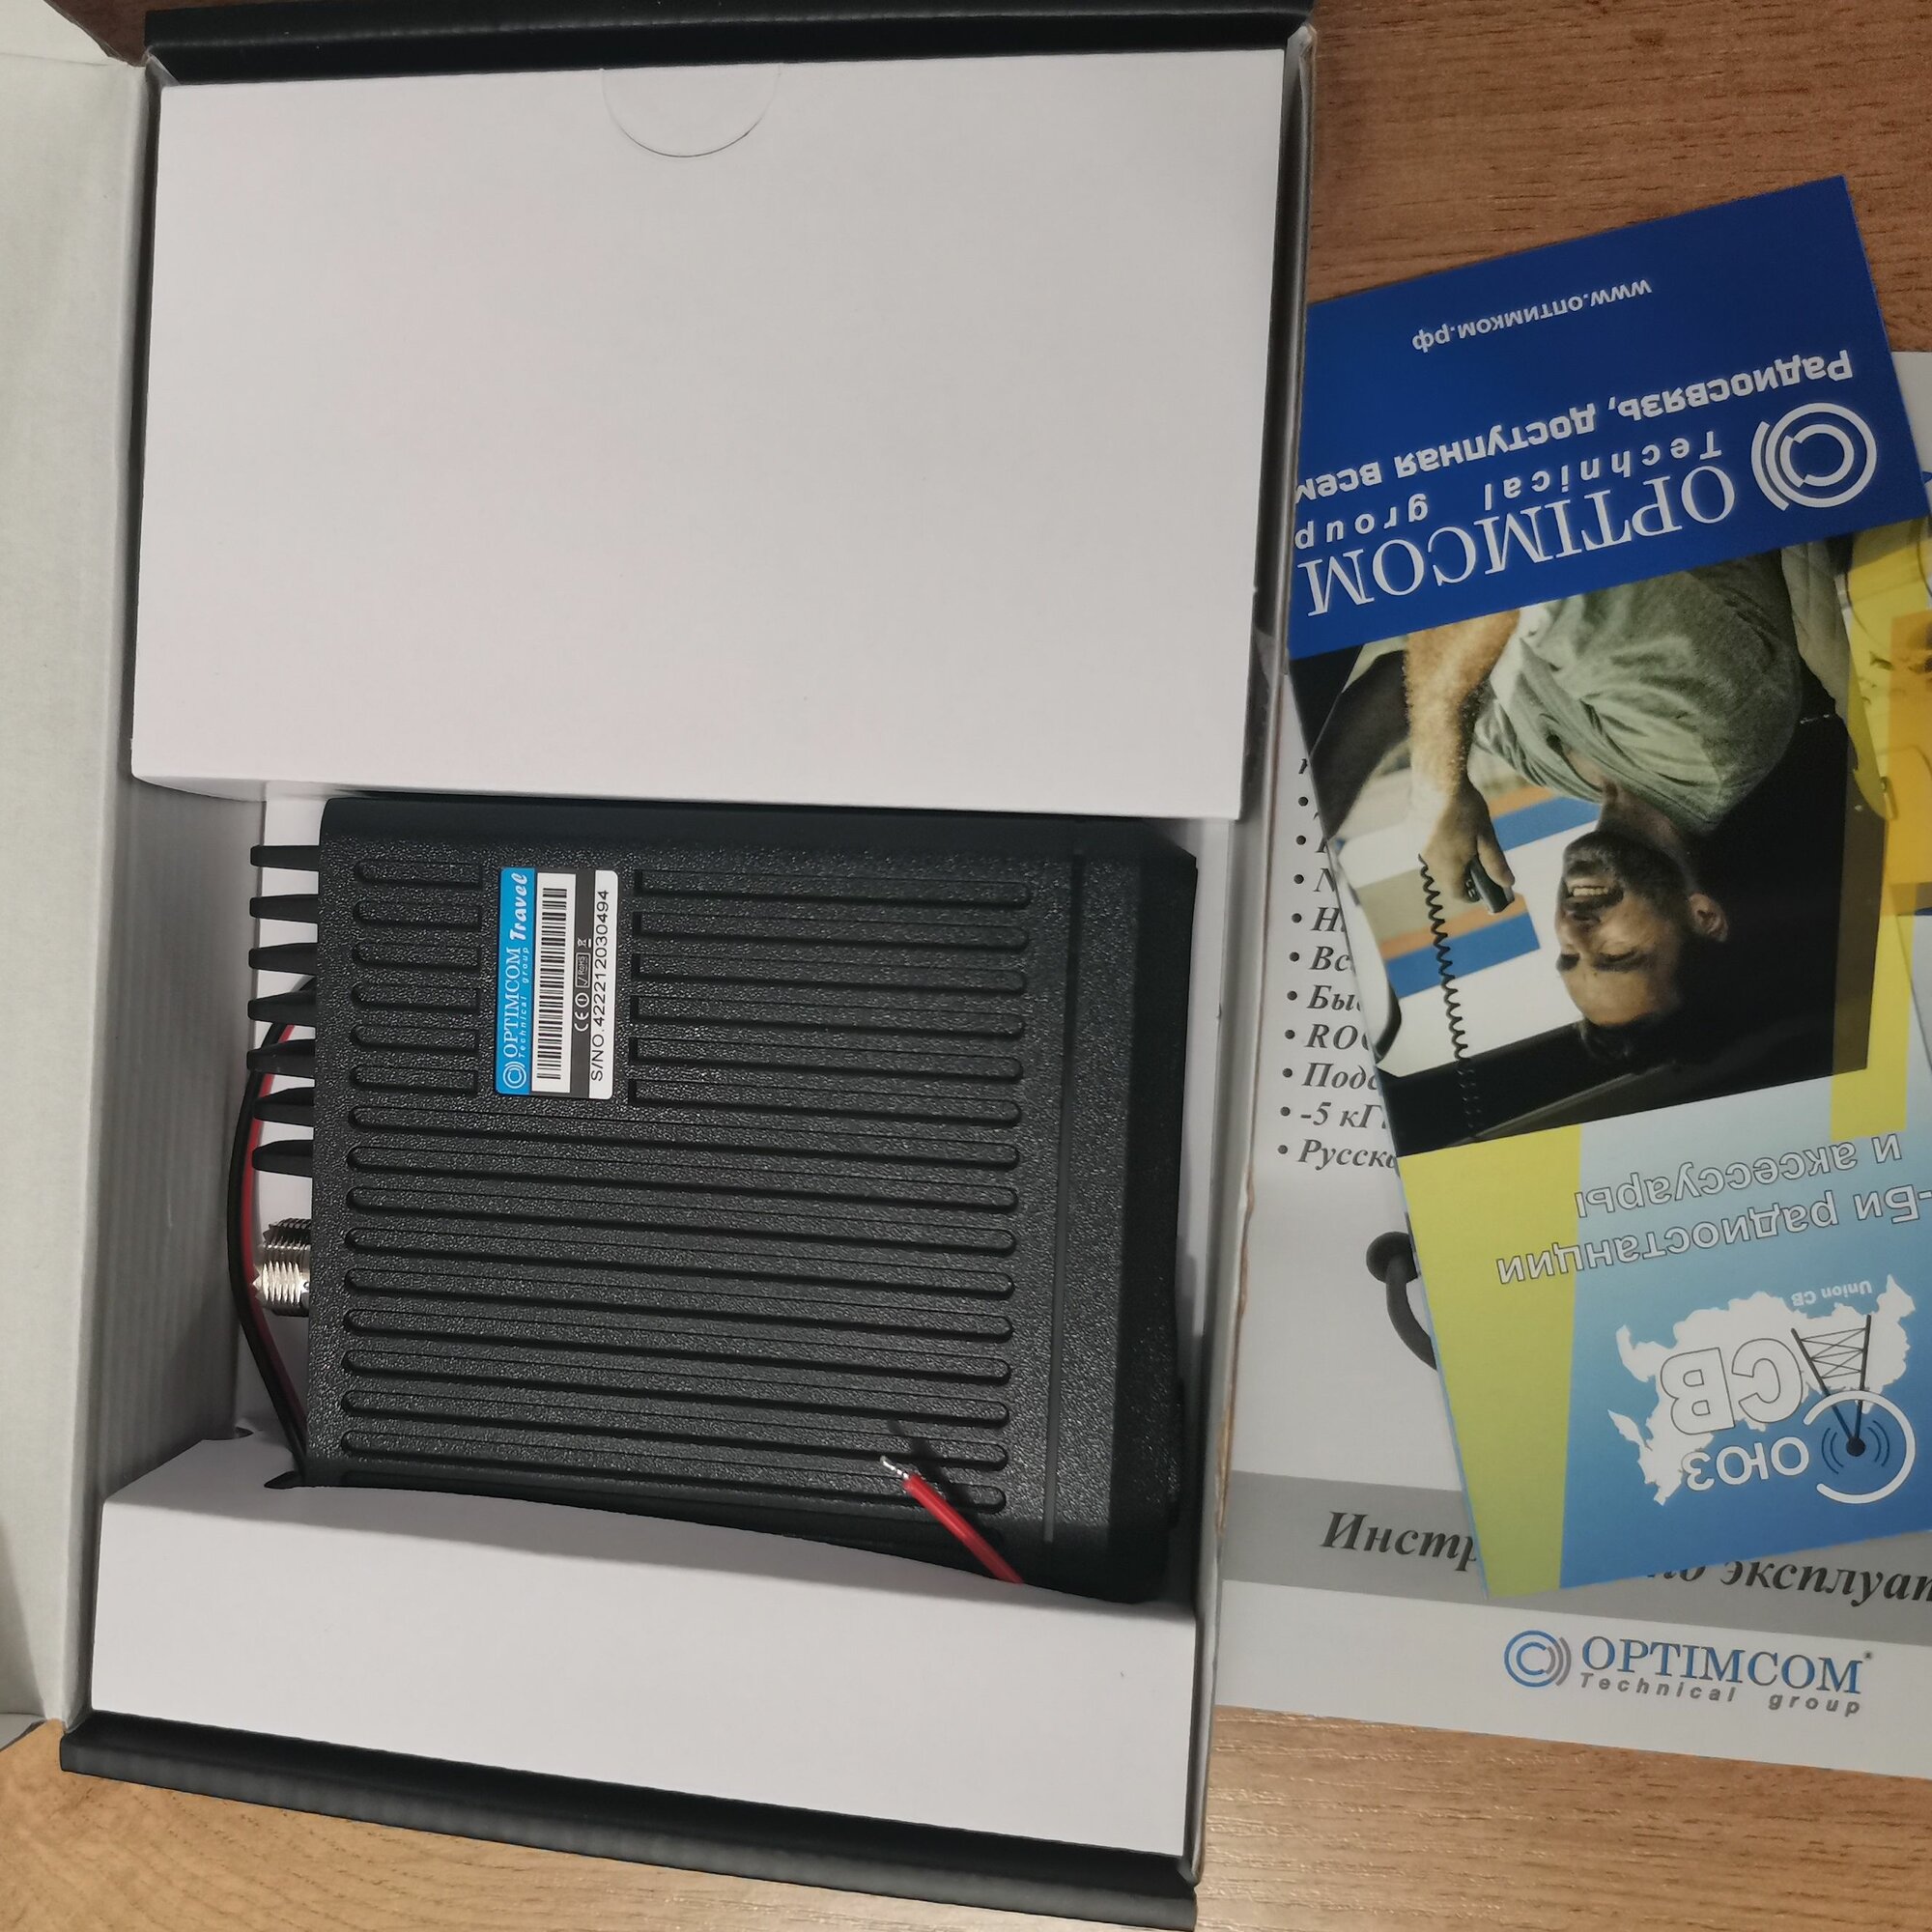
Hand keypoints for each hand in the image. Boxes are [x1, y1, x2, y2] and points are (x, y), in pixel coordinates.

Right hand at [1412, 779, 1515, 905]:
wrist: (1437, 780)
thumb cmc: (1465, 809)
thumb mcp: (1486, 836)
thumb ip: (1495, 863)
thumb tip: (1507, 883)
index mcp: (1449, 866)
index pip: (1457, 893)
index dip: (1471, 894)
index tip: (1482, 888)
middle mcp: (1430, 860)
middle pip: (1445, 879)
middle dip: (1461, 876)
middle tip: (1477, 861)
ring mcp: (1419, 845)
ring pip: (1435, 862)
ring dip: (1449, 859)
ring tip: (1464, 838)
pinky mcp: (1412, 830)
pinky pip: (1427, 845)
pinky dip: (1438, 843)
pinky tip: (1448, 824)